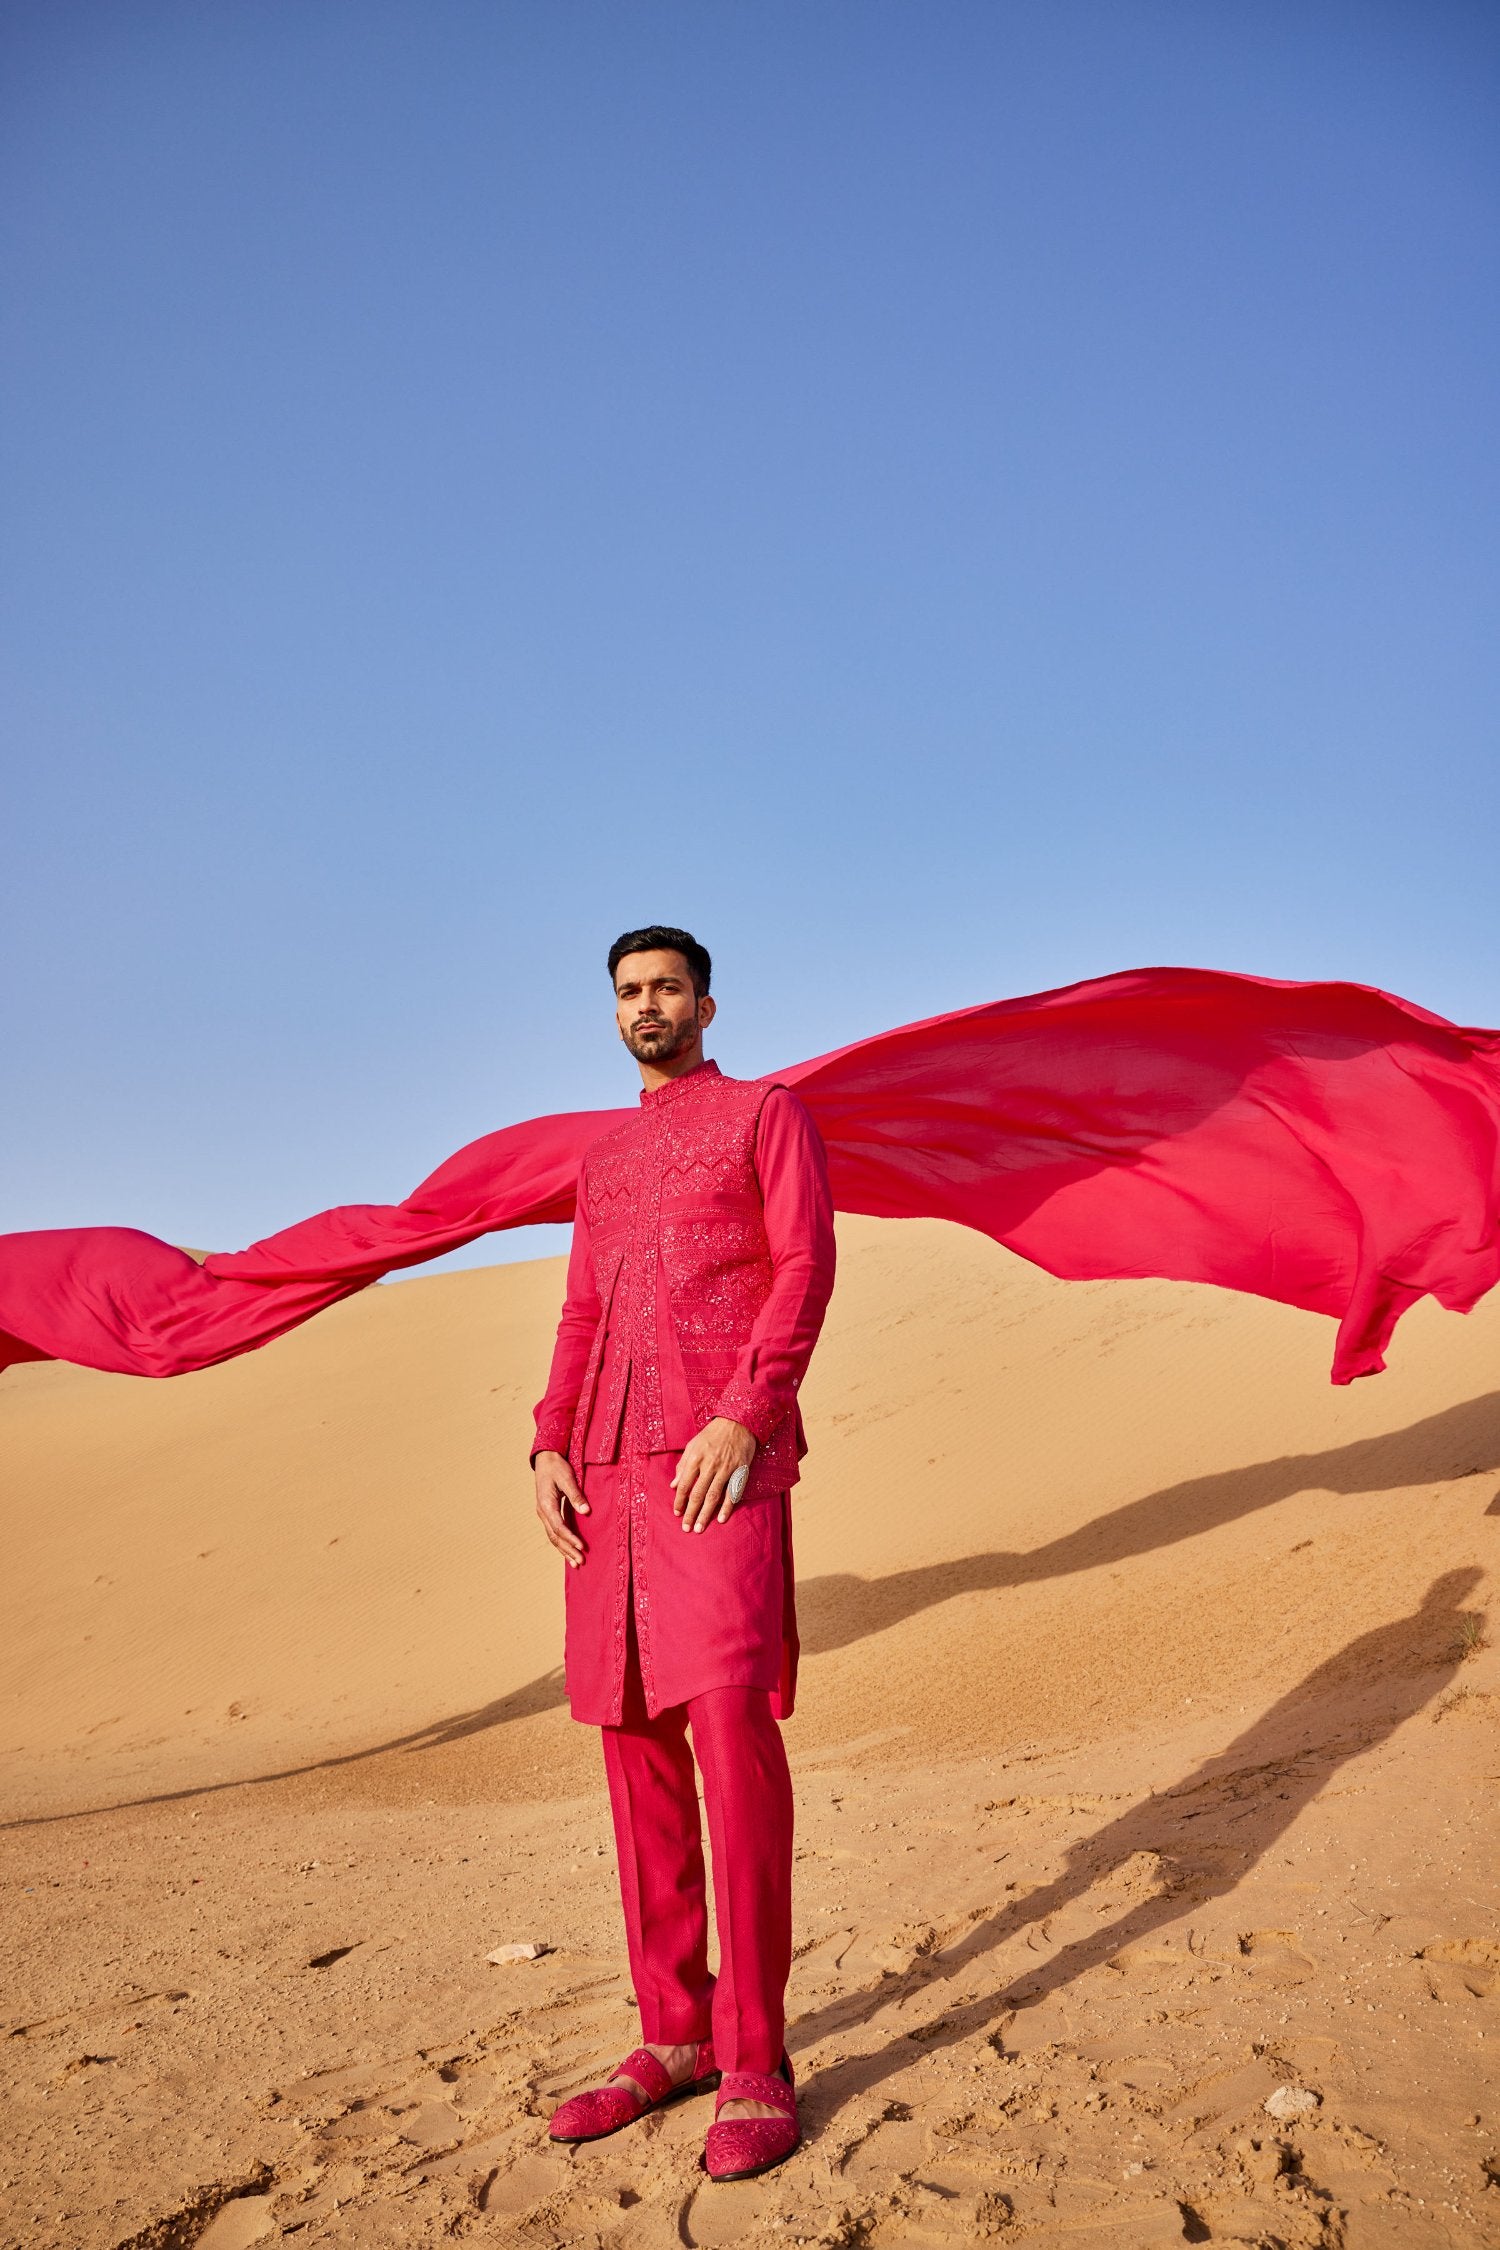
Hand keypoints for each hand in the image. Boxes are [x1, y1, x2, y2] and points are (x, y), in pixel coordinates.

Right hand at [534, 1450, 588, 1566]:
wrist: (545, 1459)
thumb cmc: (556, 1466)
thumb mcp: (567, 1478)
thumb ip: (576, 1495)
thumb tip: (586, 1511)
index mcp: (546, 1504)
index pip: (559, 1527)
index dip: (571, 1538)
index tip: (582, 1547)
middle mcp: (543, 1512)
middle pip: (555, 1536)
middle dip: (567, 1550)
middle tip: (580, 1562)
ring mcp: (544, 1513)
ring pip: (553, 1537)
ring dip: (564, 1550)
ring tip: (576, 1563)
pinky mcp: (549, 1512)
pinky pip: (554, 1531)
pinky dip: (562, 1542)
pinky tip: (569, 1550)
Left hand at [671, 1418, 756, 1531]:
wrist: (738, 1422)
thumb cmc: (712, 1435)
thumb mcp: (692, 1445)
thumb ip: (682, 1465)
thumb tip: (673, 1485)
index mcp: (696, 1458)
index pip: (684, 1484)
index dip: (679, 1501)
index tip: (677, 1513)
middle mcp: (710, 1465)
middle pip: (698, 1494)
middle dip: (691, 1513)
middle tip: (686, 1528)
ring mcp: (726, 1469)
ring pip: (713, 1496)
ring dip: (706, 1514)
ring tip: (700, 1528)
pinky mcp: (739, 1470)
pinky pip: (732, 1492)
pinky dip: (727, 1507)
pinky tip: (721, 1519)